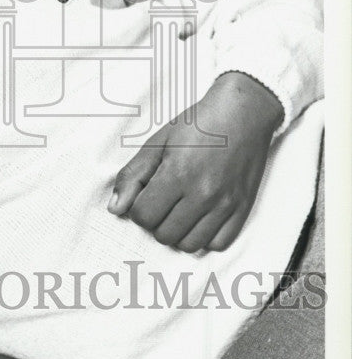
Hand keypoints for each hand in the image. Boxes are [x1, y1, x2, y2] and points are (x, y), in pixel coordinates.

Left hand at [108, 72, 283, 252]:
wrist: (242, 113)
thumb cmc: (197, 125)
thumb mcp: (157, 143)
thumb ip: (133, 175)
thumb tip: (115, 209)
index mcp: (177, 174)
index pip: (144, 216)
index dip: (138, 208)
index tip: (146, 195)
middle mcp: (202, 194)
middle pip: (164, 234)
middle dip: (156, 221)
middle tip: (162, 201)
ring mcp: (225, 204)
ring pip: (190, 245)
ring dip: (178, 232)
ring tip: (179, 210)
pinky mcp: (242, 208)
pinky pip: (218, 244)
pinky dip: (205, 236)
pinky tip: (200, 217)